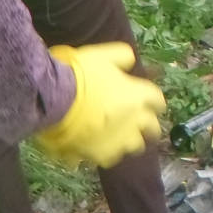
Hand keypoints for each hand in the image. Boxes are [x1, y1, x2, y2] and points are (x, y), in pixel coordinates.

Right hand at [34, 43, 164, 167]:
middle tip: (140, 124)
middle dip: (148, 126)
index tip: (150, 102)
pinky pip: (109, 157)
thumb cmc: (80, 73)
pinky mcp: (103, 156)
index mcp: (139, 96)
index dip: (153, 102)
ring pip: (134, 145)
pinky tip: (96, 146)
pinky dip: (104, 151)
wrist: (54, 99)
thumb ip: (122, 57)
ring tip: (118, 137)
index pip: (157, 101)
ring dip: (129, 140)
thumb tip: (129, 61)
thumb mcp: (104, 55)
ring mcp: (120, 141)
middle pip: (152, 128)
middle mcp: (135, 121)